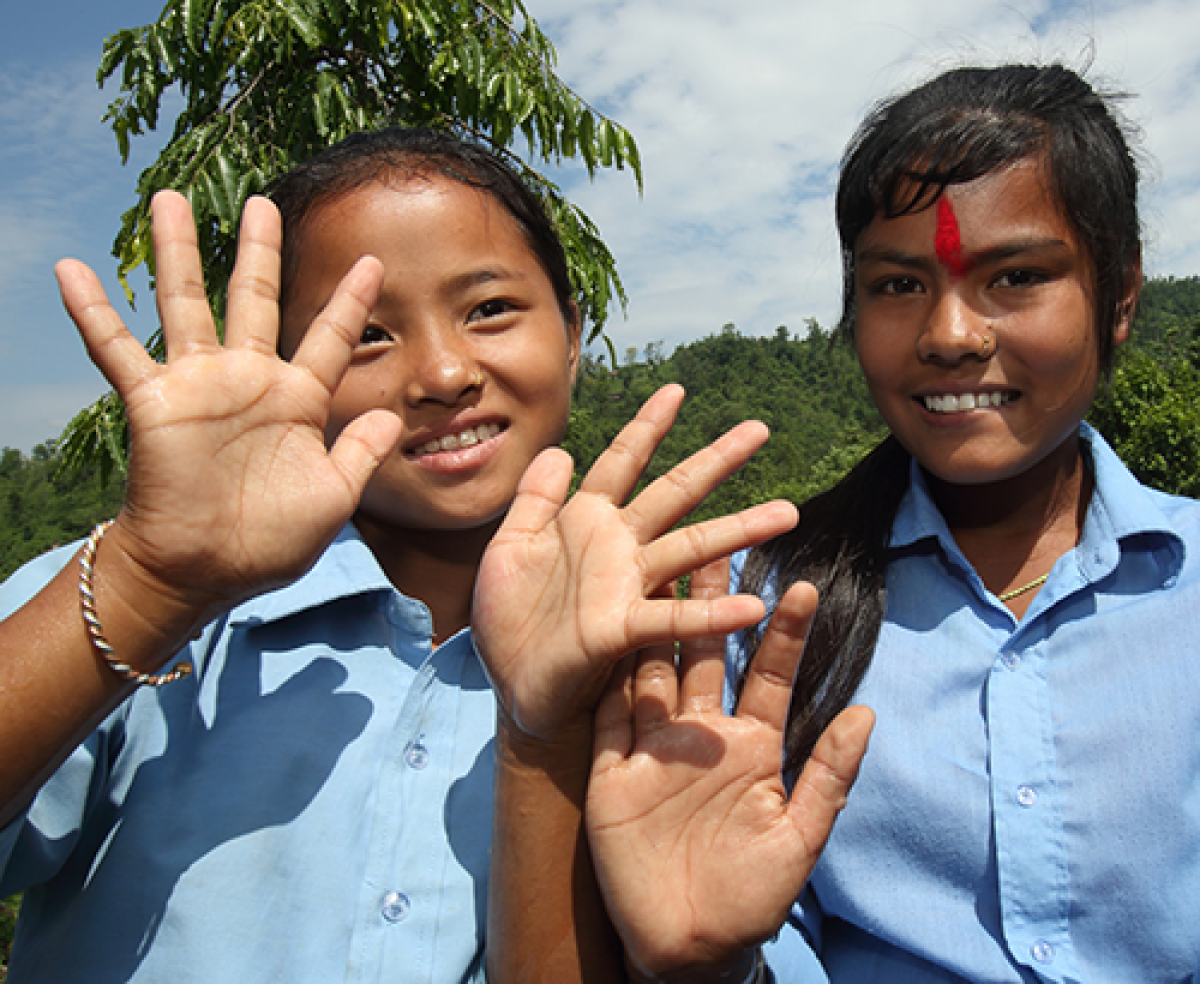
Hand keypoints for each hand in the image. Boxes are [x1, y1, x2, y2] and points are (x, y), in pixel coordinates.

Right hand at [56, 191, 401, 634]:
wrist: (208, 572)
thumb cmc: (271, 541)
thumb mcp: (333, 497)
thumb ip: (361, 453)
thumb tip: (396, 416)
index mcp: (298, 401)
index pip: (330, 339)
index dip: (349, 301)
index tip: (373, 260)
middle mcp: (249, 381)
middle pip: (254, 300)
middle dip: (259, 251)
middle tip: (263, 201)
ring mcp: (200, 387)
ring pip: (186, 304)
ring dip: (176, 252)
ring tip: (168, 199)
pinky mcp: (154, 404)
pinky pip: (116, 349)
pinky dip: (92, 311)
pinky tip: (71, 269)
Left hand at [471, 384, 798, 744]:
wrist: (510, 687)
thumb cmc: (509, 622)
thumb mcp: (509, 549)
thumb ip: (533, 499)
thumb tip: (558, 448)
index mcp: (584, 522)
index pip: (620, 461)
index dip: (647, 426)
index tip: (677, 390)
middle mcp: (615, 548)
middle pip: (673, 493)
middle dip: (716, 460)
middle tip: (760, 429)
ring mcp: (624, 586)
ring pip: (690, 548)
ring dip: (739, 529)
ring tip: (788, 512)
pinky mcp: (620, 629)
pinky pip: (673, 617)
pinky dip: (712, 614)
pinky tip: (753, 607)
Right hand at [587, 560, 873, 982]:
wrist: (687, 947)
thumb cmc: (752, 897)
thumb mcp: (799, 838)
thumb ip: (827, 777)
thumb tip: (867, 714)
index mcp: (750, 748)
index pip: (771, 676)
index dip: (786, 634)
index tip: (803, 586)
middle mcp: (700, 736)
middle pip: (706, 656)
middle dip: (711, 602)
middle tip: (715, 544)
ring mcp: (652, 750)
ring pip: (653, 673)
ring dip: (654, 624)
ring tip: (653, 569)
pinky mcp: (611, 773)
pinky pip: (607, 719)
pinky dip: (607, 677)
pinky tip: (605, 632)